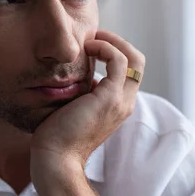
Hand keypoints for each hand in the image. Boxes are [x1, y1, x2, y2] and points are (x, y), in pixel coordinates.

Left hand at [30, 30, 144, 178]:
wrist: (56, 158)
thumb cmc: (57, 136)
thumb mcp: (75, 107)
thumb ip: (84, 92)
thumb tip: (80, 75)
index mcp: (118, 105)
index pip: (130, 70)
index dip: (115, 51)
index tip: (92, 44)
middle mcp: (125, 103)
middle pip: (138, 62)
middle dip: (118, 42)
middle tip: (94, 36)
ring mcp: (121, 101)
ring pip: (134, 58)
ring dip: (112, 41)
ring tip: (90, 40)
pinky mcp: (110, 98)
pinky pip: (119, 60)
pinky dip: (106, 47)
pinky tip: (87, 48)